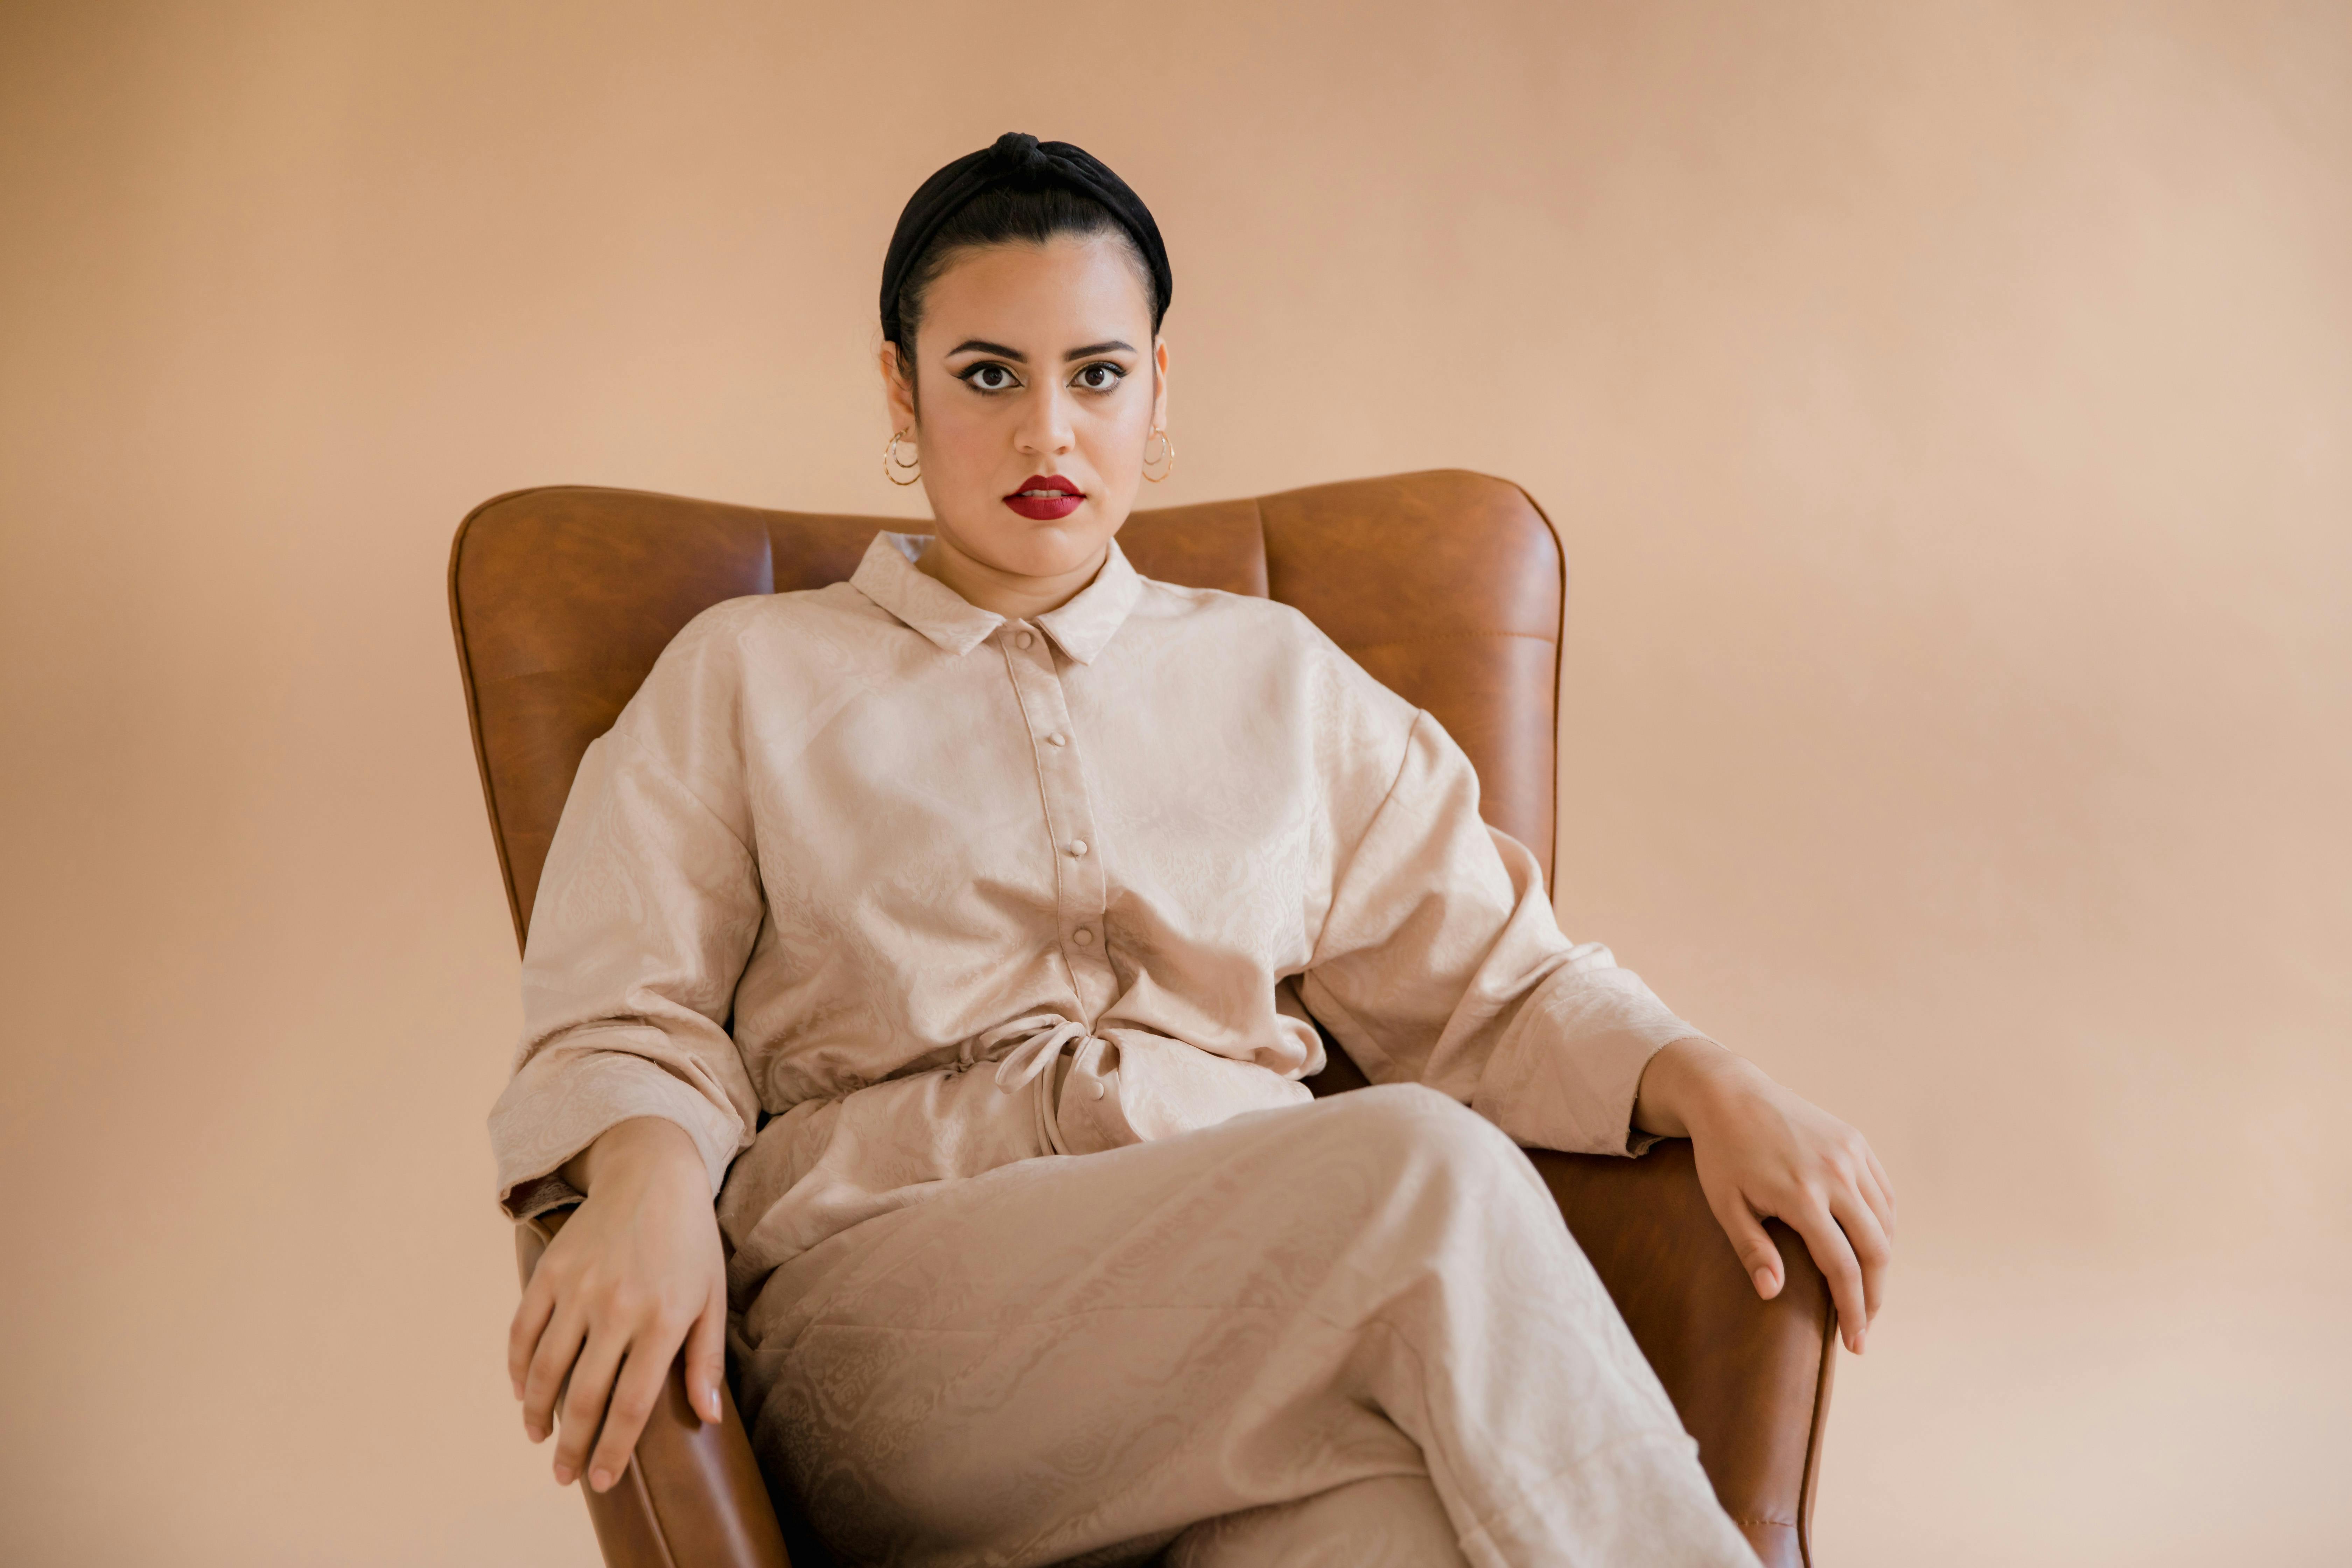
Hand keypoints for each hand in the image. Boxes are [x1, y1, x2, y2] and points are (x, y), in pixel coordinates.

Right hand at [508, 1117, 727, 1491]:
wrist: (653, 1174)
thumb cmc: (691, 1242)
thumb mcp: (712, 1297)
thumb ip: (705, 1359)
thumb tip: (707, 1417)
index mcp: (662, 1320)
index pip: (631, 1404)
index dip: (613, 1450)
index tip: (602, 1480)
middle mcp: (617, 1308)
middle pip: (585, 1396)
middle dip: (571, 1445)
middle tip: (564, 1475)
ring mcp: (579, 1288)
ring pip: (545, 1369)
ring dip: (537, 1413)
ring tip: (539, 1439)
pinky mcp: (551, 1270)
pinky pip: (523, 1329)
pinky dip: (518, 1366)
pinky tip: (522, 1391)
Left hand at [1633, 1038, 1894, 1353]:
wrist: (1729, 1093)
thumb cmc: (1721, 1154)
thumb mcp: (1725, 1203)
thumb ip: (1751, 1249)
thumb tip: (1772, 1294)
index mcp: (1801, 1196)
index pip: (1842, 1267)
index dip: (1853, 1310)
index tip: (1855, 1343)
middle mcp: (1835, 1174)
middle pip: (1875, 1250)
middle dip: (1875, 1294)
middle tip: (1864, 1325)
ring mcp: (1850, 1154)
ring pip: (1885, 1222)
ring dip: (1882, 1261)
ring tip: (1866, 1289)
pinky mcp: (1856, 1141)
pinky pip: (1883, 1193)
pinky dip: (1884, 1225)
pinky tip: (1870, 1246)